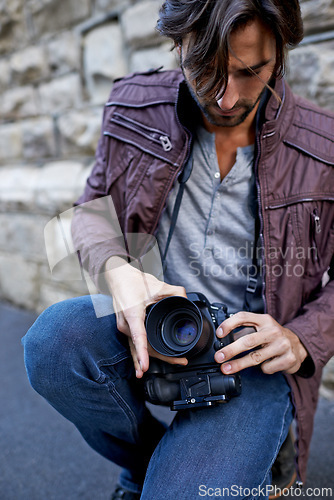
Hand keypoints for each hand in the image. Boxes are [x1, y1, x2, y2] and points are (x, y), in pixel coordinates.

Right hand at [105, 256, 187, 377]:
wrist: (118, 277)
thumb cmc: (132, 282)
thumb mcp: (156, 285)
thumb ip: (175, 291)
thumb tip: (187, 299)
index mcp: (132, 315)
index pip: (138, 337)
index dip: (142, 353)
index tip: (144, 366)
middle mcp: (126, 325)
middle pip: (142, 347)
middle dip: (161, 357)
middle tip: (179, 361)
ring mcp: (124, 328)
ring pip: (139, 348)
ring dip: (152, 358)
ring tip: (172, 362)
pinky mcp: (126, 328)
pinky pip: (134, 344)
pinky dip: (141, 355)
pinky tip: (143, 366)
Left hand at [214, 312, 307, 374]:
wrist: (299, 346)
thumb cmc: (274, 337)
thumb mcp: (261, 328)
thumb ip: (244, 331)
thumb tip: (223, 340)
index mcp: (265, 320)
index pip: (243, 317)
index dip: (229, 324)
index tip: (219, 334)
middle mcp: (274, 331)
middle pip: (248, 340)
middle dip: (231, 350)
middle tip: (219, 357)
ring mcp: (282, 345)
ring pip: (255, 357)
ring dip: (238, 364)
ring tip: (226, 368)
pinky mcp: (288, 359)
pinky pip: (266, 368)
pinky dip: (262, 369)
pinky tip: (265, 364)